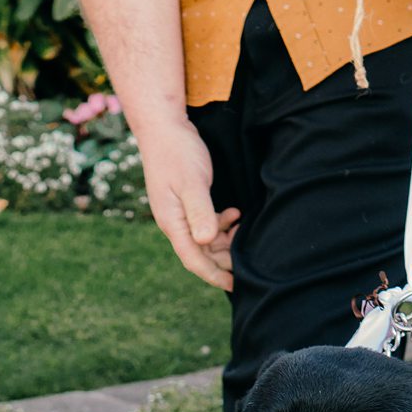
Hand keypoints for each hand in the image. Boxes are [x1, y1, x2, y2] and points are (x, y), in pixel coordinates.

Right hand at [135, 107, 237, 290]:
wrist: (163, 127)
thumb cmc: (177, 153)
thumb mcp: (192, 182)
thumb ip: (200, 211)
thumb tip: (205, 241)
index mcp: (173, 222)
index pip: (193, 259)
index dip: (214, 274)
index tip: (235, 284)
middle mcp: (175, 222)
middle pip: (201, 253)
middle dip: (224, 259)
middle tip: (249, 257)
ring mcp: (179, 213)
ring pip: (205, 239)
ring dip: (225, 240)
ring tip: (244, 231)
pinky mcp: (186, 202)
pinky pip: (205, 223)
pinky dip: (221, 224)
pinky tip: (234, 214)